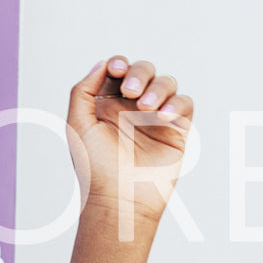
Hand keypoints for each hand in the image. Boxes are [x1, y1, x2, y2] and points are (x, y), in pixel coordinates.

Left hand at [66, 55, 193, 224]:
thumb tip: (102, 64)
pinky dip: (176, 103)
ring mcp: (155, 117)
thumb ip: (82, 91)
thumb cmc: (94, 166)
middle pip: (144, 71)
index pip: (118, 71)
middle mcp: (132, 107)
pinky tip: (162, 116)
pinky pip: (184, 104)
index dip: (119, 63)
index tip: (116, 69)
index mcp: (107, 103)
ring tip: (145, 108)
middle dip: (138, 73)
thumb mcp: (77, 125)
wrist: (119, 198)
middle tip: (130, 92)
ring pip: (166, 83)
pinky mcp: (176, 130)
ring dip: (157, 88)